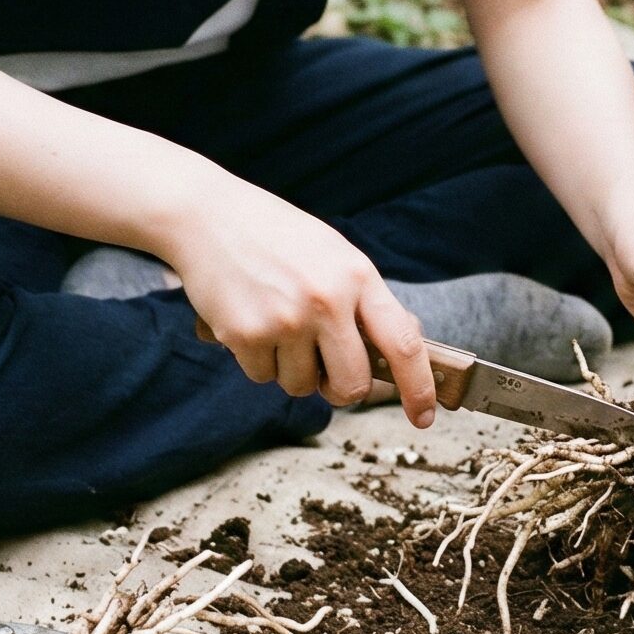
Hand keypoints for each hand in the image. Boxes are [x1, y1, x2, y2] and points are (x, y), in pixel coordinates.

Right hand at [157, 165, 435, 426]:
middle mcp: (327, 301)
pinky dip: (258, 360)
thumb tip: (400, 349)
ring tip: (278, 324)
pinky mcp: (245, 334)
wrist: (208, 216)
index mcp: (358, 277)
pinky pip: (262, 377)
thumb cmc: (278, 237)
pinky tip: (251, 321)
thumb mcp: (335, 255)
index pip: (403, 344)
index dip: (419, 388)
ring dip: (291, 369)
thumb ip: (364, 301)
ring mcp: (285, 320)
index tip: (424, 416)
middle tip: (327, 370)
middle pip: (351, 385)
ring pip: (301, 386)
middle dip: (341, 388)